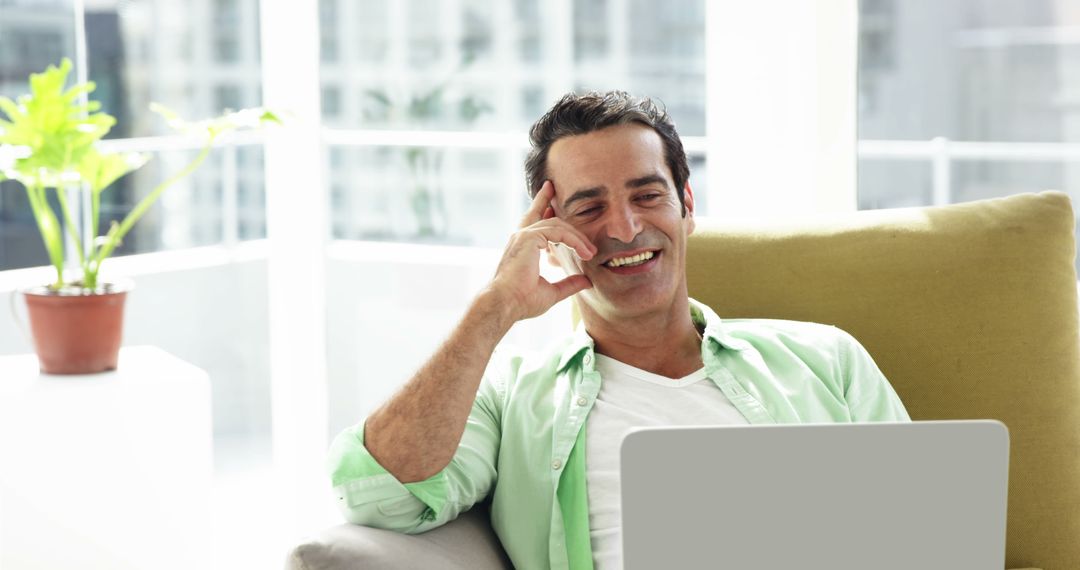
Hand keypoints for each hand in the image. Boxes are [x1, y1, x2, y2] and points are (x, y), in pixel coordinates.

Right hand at [484, 180, 594, 322]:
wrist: (506, 305)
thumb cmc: (522, 301)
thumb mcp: (551, 292)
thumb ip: (568, 284)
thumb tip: (586, 281)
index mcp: (523, 246)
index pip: (535, 221)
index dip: (544, 207)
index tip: (552, 200)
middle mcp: (521, 237)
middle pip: (543, 213)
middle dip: (558, 208)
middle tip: (583, 221)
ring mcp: (524, 235)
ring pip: (557, 225)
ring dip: (577, 238)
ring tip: (590, 252)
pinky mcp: (529, 238)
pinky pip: (558, 232)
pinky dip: (573, 241)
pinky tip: (584, 252)